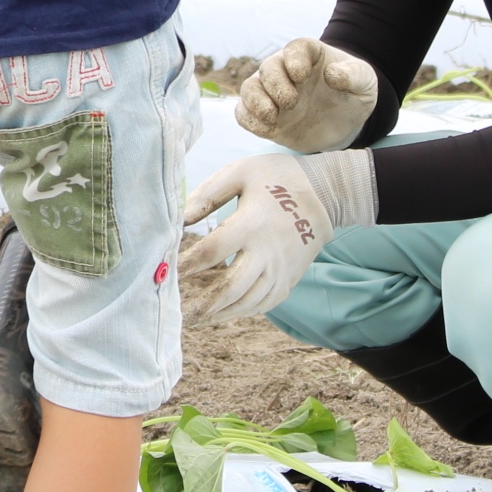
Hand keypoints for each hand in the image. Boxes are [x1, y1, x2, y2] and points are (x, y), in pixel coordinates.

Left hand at [178, 149, 375, 325]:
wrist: (325, 194)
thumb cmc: (277, 178)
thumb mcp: (240, 172)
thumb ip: (208, 194)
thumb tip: (179, 218)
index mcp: (251, 224)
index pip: (213, 250)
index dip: (187, 263)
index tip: (166, 271)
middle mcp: (267, 252)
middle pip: (231, 287)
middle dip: (203, 303)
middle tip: (180, 313)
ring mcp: (280, 270)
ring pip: (247, 302)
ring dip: (219, 314)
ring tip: (195, 319)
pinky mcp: (288, 279)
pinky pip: (263, 304)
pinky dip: (241, 312)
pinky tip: (223, 313)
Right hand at [235, 38, 378, 152]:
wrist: (346, 122)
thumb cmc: (354, 94)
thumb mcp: (365, 81)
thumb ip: (353, 75)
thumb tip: (332, 75)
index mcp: (310, 56)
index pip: (295, 49)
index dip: (294, 59)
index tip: (301, 75)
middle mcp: (286, 71)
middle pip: (267, 68)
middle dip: (275, 85)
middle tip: (291, 103)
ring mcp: (273, 94)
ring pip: (249, 89)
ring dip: (255, 102)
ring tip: (273, 117)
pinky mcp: (266, 117)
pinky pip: (244, 114)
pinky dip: (249, 121)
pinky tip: (269, 130)